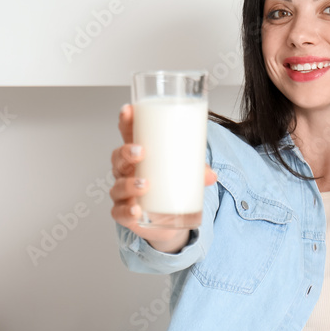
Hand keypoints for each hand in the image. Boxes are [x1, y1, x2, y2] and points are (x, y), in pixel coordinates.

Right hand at [110, 104, 216, 250]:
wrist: (169, 220)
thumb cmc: (170, 187)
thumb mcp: (186, 173)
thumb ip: (198, 171)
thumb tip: (211, 175)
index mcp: (138, 155)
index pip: (127, 134)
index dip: (125, 121)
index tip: (129, 110)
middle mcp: (126, 172)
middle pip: (118, 157)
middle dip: (126, 152)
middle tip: (141, 152)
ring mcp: (123, 193)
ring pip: (118, 185)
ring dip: (129, 183)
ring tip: (144, 184)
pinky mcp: (125, 214)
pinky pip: (119, 212)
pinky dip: (126, 211)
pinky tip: (136, 209)